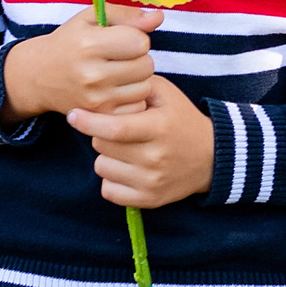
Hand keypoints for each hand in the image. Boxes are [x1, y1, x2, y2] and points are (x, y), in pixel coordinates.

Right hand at [2, 5, 161, 124]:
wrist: (38, 76)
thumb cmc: (70, 41)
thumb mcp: (91, 19)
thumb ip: (127, 15)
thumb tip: (159, 17)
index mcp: (89, 45)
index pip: (140, 42)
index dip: (136, 38)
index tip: (122, 40)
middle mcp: (92, 74)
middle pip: (146, 66)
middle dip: (139, 59)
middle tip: (121, 58)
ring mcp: (96, 99)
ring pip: (145, 87)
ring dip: (138, 79)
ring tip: (119, 74)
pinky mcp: (99, 115)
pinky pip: (137, 106)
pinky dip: (132, 99)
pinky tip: (118, 90)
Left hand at [70, 76, 215, 207]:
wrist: (211, 157)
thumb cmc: (182, 120)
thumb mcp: (166, 94)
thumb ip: (136, 86)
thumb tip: (104, 87)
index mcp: (158, 128)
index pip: (114, 128)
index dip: (88, 122)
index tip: (74, 115)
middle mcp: (155, 157)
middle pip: (102, 146)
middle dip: (101, 135)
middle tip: (117, 131)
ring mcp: (151, 182)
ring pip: (101, 168)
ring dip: (107, 157)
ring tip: (125, 150)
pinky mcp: (149, 200)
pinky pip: (108, 191)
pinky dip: (112, 180)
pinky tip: (126, 169)